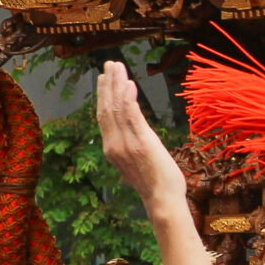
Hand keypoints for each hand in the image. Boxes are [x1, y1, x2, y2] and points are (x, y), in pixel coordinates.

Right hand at [95, 61, 184, 211]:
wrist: (162, 201)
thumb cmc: (155, 183)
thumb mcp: (138, 161)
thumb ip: (131, 144)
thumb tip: (133, 131)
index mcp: (112, 148)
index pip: (104, 116)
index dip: (103, 95)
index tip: (104, 78)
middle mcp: (114, 144)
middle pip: (106, 108)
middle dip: (107, 84)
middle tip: (109, 64)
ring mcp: (126, 144)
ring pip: (116, 108)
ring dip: (116, 85)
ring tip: (117, 67)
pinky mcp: (141, 143)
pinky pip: (131, 117)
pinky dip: (128, 99)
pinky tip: (129, 84)